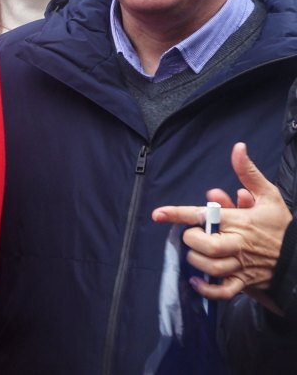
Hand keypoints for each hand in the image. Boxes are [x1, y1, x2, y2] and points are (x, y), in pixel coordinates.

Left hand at [152, 142, 292, 310]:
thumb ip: (248, 172)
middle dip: (192, 240)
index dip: (177, 214)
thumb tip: (238, 148)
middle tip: (191, 235)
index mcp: (239, 221)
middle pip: (205, 246)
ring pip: (211, 267)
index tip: (158, 214)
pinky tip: (197, 281)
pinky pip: (223, 291)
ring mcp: (242, 265)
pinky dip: (207, 289)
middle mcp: (237, 244)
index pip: (202, 215)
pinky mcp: (246, 282)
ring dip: (197, 261)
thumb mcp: (269, 195)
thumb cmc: (281, 225)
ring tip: (196, 253)